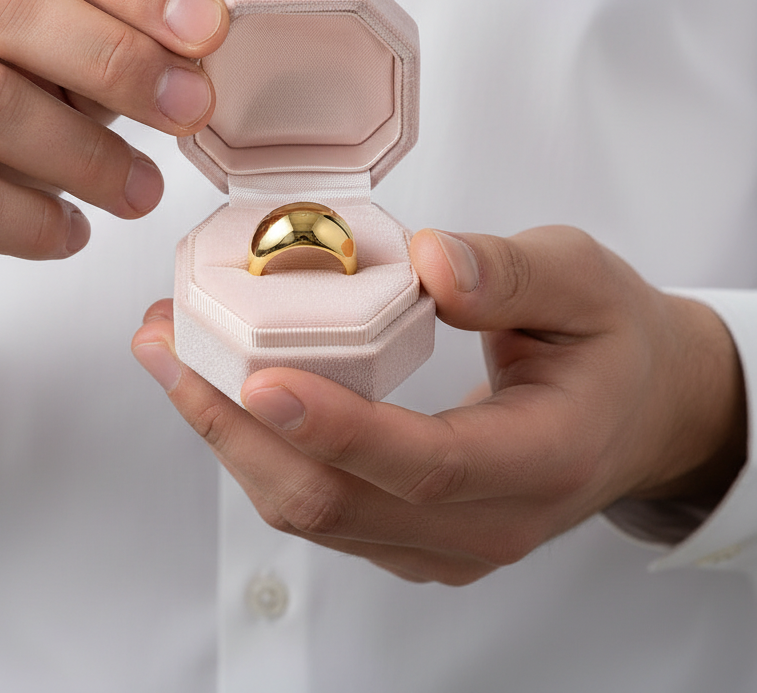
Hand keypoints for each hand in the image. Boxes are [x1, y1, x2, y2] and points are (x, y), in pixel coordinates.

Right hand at [0, 0, 227, 376]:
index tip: (210, 31)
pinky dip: (35, 222)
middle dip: (119, 58)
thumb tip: (198, 47)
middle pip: (4, 4)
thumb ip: (102, 43)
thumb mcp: (37, 67)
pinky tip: (71, 233)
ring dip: (89, 154)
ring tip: (143, 192)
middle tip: (191, 110)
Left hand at [131, 226, 745, 584]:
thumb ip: (512, 272)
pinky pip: (317, 504)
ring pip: (312, 511)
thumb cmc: (609, 341)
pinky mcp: (410, 533)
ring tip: (170, 355)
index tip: (260, 378)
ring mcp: (443, 541)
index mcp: (543, 457)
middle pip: (338, 502)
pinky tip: (218, 387)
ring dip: (228, 436)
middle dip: (235, 427)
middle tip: (169, 345)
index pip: (428, 466)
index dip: (340, 429)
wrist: (636, 408)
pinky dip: (255, 450)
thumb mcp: (583, 279)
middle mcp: (487, 522)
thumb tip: (432, 264)